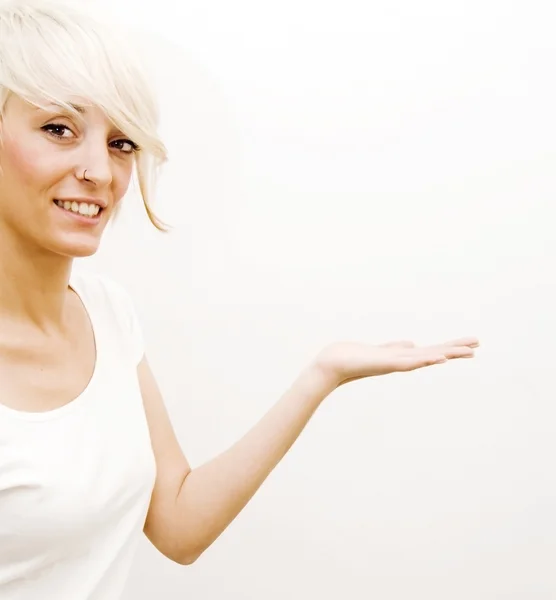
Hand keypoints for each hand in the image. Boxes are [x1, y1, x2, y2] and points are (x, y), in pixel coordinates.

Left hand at [313, 337, 478, 387]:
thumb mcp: (384, 350)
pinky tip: (436, 358)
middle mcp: (404, 361)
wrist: (336, 363)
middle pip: (435, 354)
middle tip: (478, 345)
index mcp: (405, 356)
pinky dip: (424, 360)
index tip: (472, 345)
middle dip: (456, 349)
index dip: (452, 347)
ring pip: (427, 358)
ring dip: (446, 354)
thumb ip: (398, 348)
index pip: (434, 350)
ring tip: (466, 351)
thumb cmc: (357, 358)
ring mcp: (397, 363)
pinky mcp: (386, 364)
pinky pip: (409, 362)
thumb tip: (412, 344)